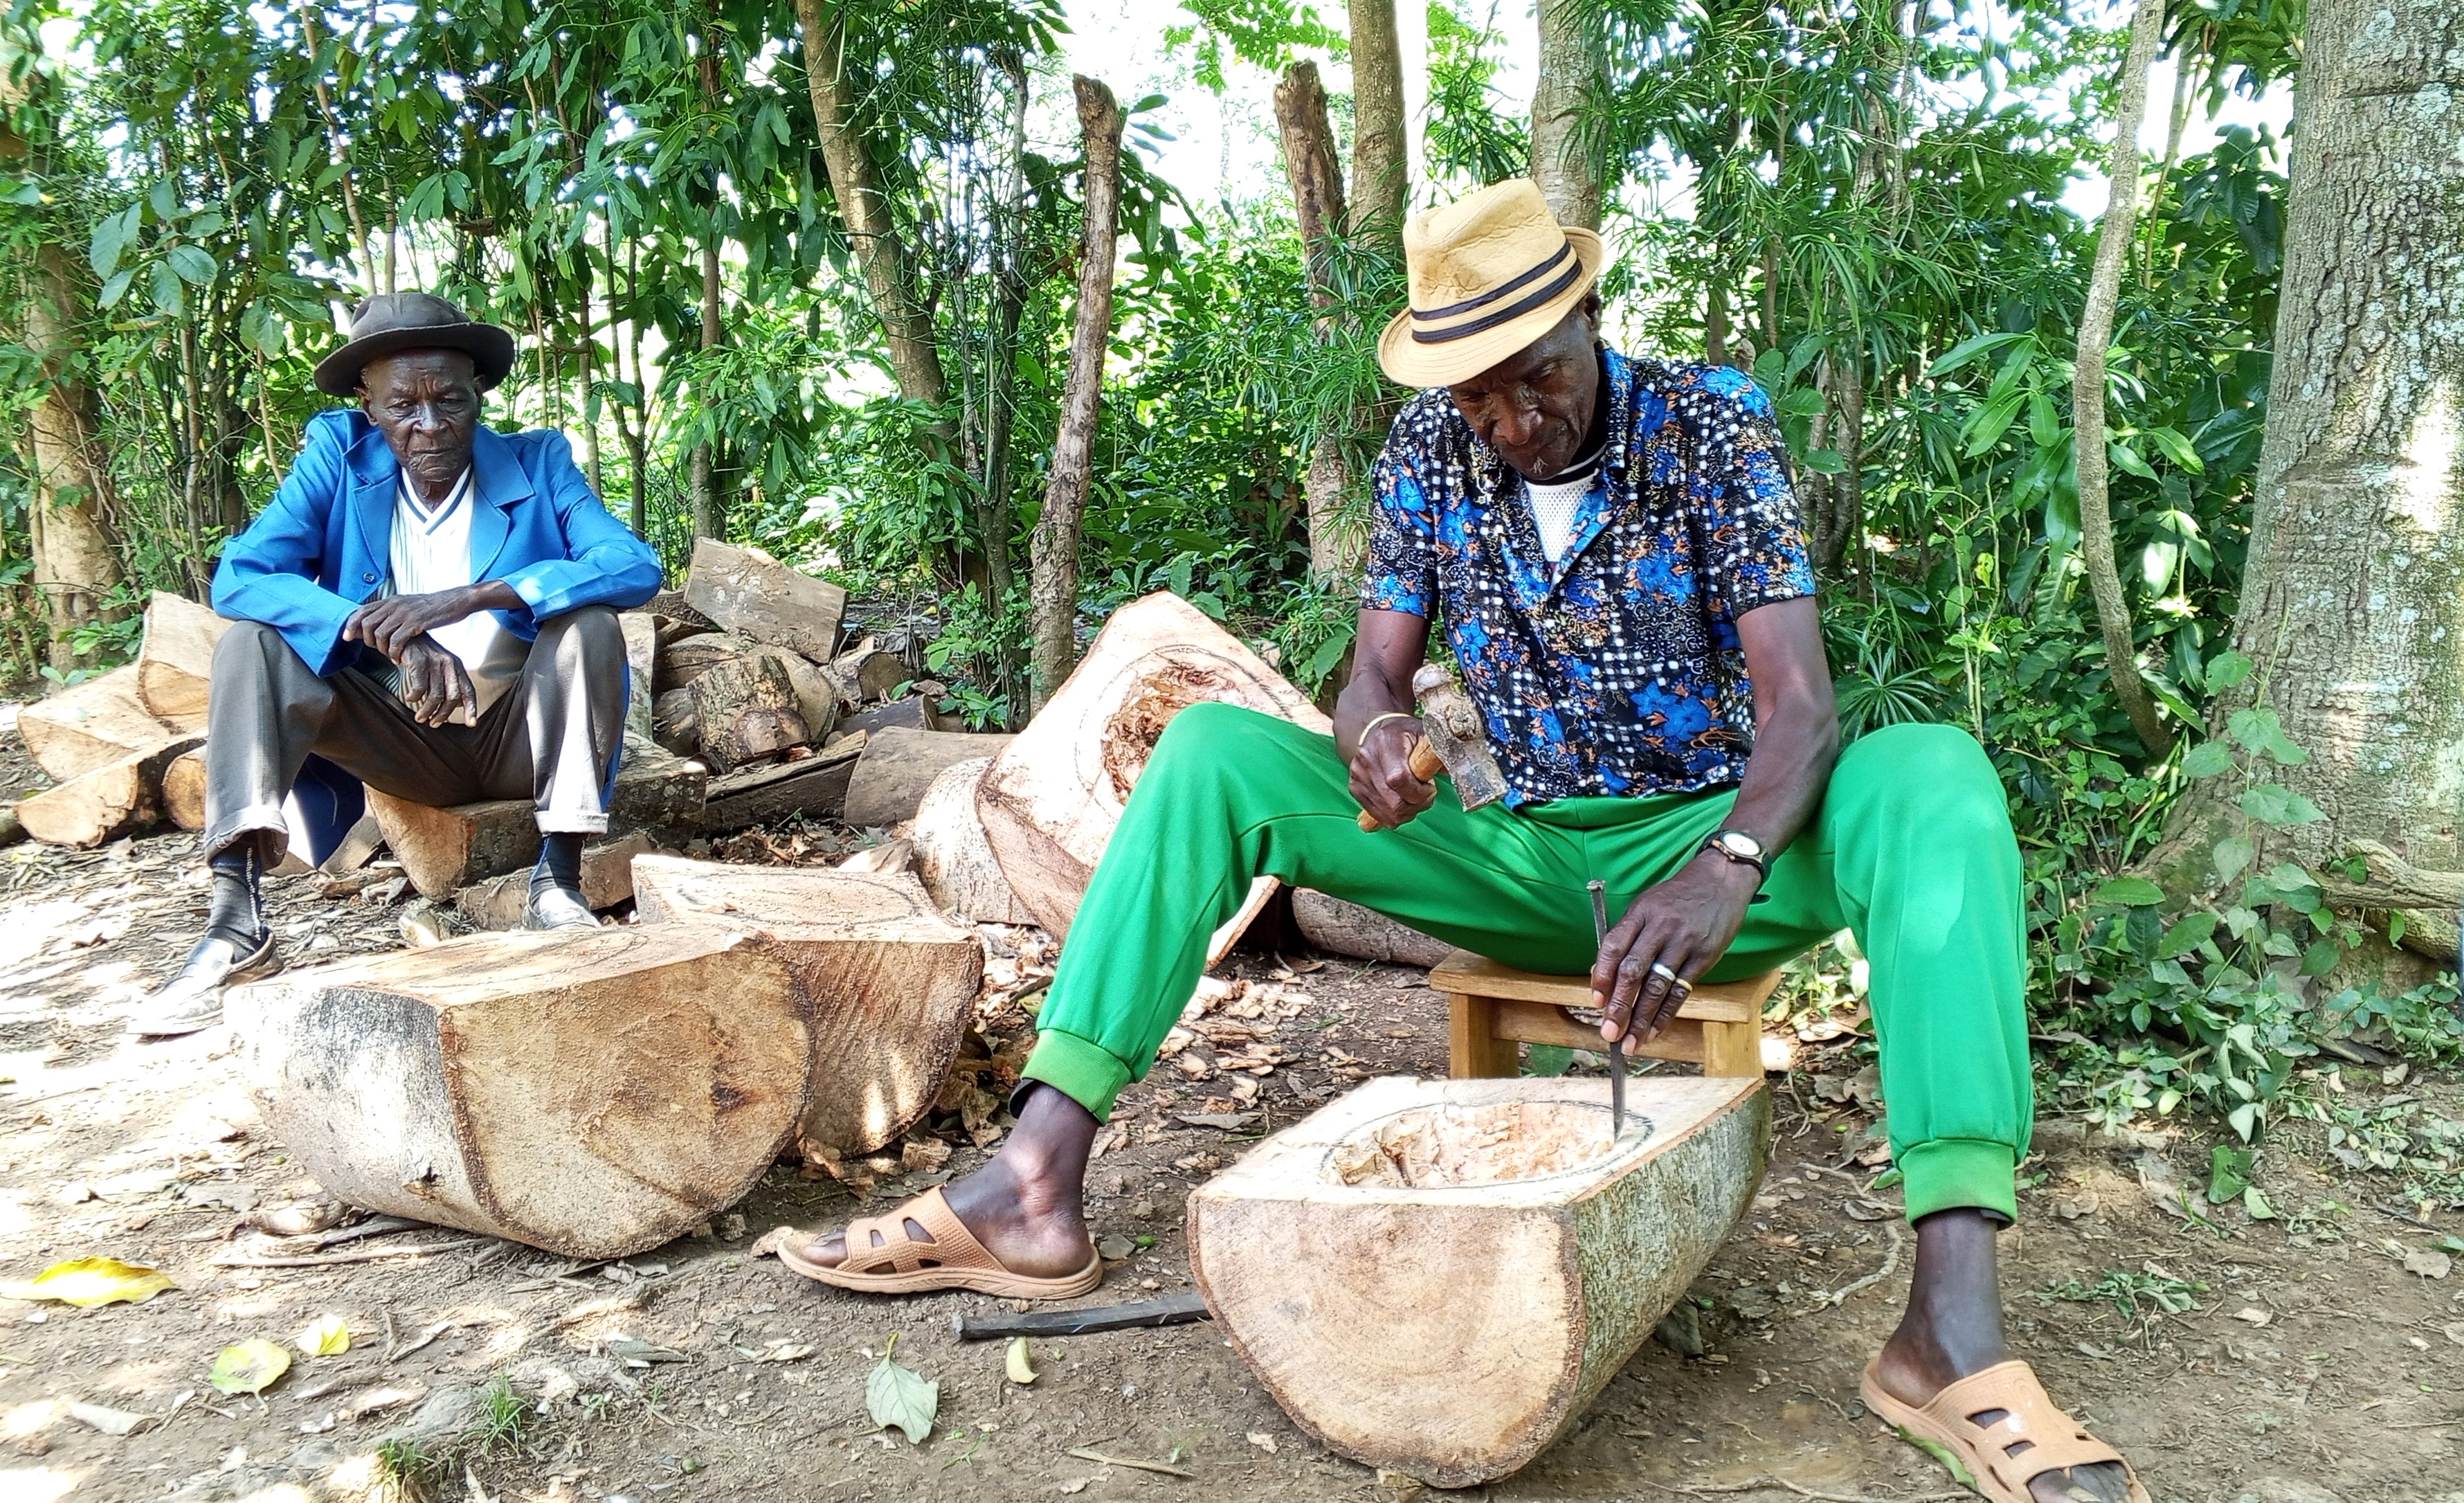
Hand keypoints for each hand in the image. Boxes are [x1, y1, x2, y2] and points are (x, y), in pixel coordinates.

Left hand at [344, 588, 480, 660]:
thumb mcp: (409, 604)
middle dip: (366, 640)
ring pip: (379, 634)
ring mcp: (404, 613)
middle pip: (366, 624)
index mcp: (391, 600)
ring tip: (390, 655)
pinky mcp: (415, 623)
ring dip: (381, 649)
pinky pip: (396, 641)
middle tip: (376, 650)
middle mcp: (394, 604)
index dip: (351, 625)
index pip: (361, 611)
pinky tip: (399, 658)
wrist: (456, 601)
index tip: (347, 637)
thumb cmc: (434, 607)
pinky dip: (394, 652)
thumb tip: (379, 622)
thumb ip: (394, 611)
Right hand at [397, 635, 476, 726]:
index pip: (468, 691)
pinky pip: (419, 688)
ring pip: (436, 696)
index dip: (471, 708)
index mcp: (457, 667)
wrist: (406, 636)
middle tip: (434, 723)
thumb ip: (450, 684)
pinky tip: (410, 699)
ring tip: (420, 717)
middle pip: (453, 697)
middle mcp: (449, 664)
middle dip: (444, 714)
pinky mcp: (419, 662)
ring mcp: (435, 662)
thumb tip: (459, 705)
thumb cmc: (423, 655)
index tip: (471, 724)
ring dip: (427, 711)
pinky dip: (415, 697)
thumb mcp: (441, 668)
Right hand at [1349, 716, 1435, 829]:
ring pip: (1387, 813)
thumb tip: (1453, 770)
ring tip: (1414, 799)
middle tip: (1426, 796)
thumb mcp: (1425, 734)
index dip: (1418, 792)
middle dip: (1416, 805)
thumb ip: (1439, 751)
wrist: (1377, 732)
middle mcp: (1366, 759)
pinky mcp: (1354, 789)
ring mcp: (1357, 776)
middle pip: (1393, 802)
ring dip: (1407, 813)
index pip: (1398, 779)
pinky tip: (1402, 802)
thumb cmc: (1405, 735)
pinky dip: (1394, 815)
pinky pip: (1377, 815)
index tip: (1430, 788)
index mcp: (1385, 742)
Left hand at [1593, 851, 1760, 1046]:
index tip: (1596, 1001)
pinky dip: (1666, 1014)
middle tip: (1609, 1032)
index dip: (1602, 976)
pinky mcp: (1704, 956)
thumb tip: (1601, 973)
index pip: (1613, 947)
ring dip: (1641, 1018)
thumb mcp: (1647, 905)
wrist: (1721, 880)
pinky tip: (1654, 1031)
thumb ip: (1626, 936)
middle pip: (1633, 972)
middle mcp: (1660, 928)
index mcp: (1641, 913)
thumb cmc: (1677, 896)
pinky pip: (1681, 991)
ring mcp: (1684, 943)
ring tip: (1630, 1042)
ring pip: (1657, 987)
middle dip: (1619, 1006)